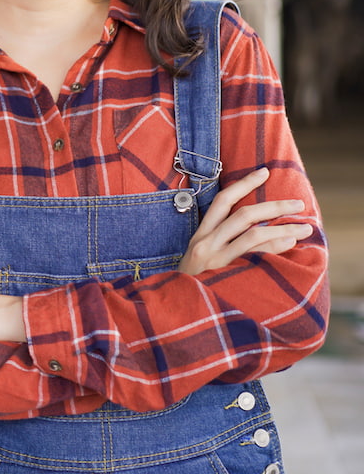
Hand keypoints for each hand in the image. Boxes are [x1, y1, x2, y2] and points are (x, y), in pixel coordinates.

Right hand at [178, 168, 313, 275]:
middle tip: (298, 204)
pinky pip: (257, 256)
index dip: (243, 184)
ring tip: (306, 228)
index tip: (264, 172)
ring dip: (284, 227)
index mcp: (200, 236)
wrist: (178, 312)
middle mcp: (206, 243)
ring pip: (254, 233)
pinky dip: (276, 247)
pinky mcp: (227, 275)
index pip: (221, 201)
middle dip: (274, 206)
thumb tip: (263, 231)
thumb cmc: (194, 286)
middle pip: (244, 214)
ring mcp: (217, 259)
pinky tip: (290, 244)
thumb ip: (222, 243)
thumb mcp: (200, 261)